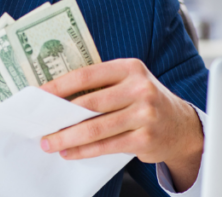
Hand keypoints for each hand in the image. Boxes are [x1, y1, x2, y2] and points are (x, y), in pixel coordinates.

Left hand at [39, 58, 202, 190]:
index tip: (39, 95)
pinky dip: (84, 151)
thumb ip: (101, 86)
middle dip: (60, 116)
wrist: (182, 126)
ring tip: (50, 142)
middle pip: (89, 103)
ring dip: (68, 137)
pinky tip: (70, 152)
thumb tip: (58, 98)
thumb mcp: (129, 83)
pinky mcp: (145, 138)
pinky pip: (107, 146)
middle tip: (40, 124)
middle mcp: (140, 88)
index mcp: (130, 68)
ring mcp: (144, 114)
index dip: (60, 85)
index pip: (87, 75)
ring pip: (96, 128)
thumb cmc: (145, 101)